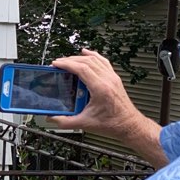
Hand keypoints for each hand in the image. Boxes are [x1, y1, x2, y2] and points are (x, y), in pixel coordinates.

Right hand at [48, 49, 167, 168]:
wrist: (129, 125)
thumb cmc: (113, 124)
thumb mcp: (84, 124)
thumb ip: (64, 122)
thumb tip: (51, 118)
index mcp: (101, 88)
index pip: (82, 68)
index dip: (67, 64)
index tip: (56, 64)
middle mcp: (108, 80)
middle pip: (87, 61)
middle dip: (70, 60)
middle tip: (58, 64)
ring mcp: (112, 78)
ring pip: (95, 59)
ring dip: (79, 57)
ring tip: (68, 60)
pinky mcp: (114, 79)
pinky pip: (103, 62)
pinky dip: (93, 55)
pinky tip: (86, 53)